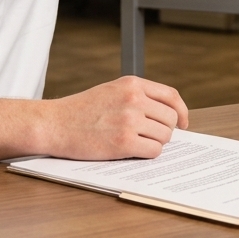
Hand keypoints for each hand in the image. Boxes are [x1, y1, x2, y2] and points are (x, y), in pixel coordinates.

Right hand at [39, 76, 188, 159]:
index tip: (183, 123)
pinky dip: (147, 153)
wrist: (55, 123)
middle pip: (171, 119)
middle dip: (165, 130)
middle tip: (151, 136)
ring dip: (155, 143)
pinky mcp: (124, 142)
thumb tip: (167, 114)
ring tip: (136, 142)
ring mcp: (130, 120)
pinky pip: (153, 151)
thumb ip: (137, 96)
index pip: (171, 96)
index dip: (182, 111)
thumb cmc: (81, 110)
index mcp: (132, 84)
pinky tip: (132, 150)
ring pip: (164, 137)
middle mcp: (134, 99)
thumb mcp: (111, 90)